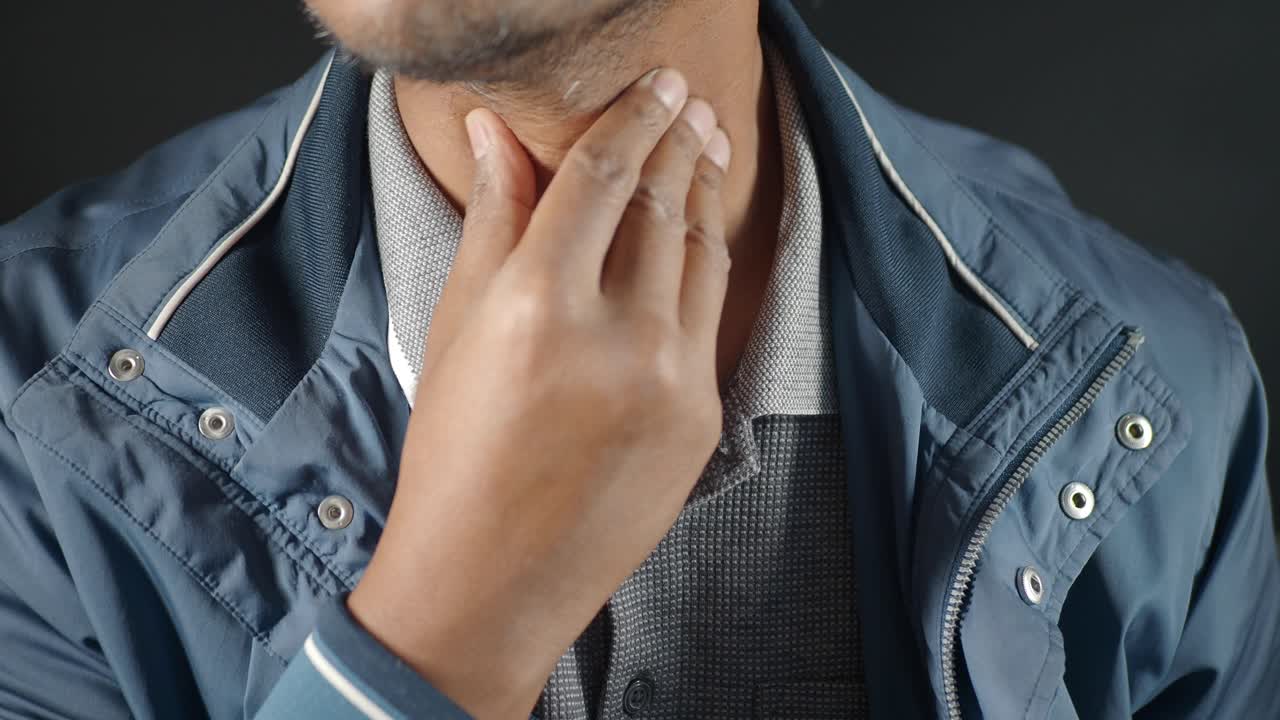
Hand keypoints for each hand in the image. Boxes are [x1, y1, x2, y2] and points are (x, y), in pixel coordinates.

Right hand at [347, 67, 731, 717]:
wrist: (491, 581)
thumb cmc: (453, 459)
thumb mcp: (458, 330)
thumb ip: (493, 221)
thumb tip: (493, 132)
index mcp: (538, 309)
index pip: (601, 178)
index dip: (631, 118)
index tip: (654, 83)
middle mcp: (616, 339)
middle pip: (663, 204)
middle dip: (677, 140)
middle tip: (685, 100)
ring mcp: (672, 383)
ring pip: (702, 253)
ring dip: (703, 192)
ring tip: (703, 147)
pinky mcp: (703, 419)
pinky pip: (713, 315)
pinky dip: (707, 263)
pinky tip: (701, 233)